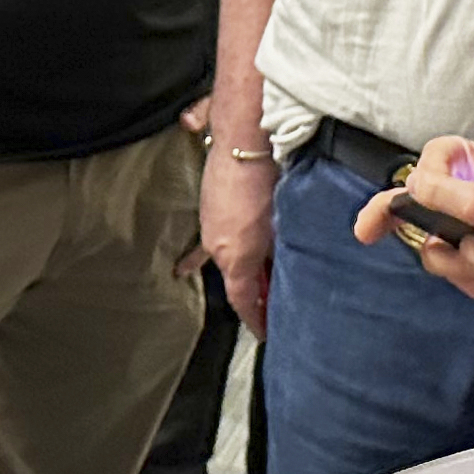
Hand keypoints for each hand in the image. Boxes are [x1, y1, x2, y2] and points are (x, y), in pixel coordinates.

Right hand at [202, 136, 280, 333]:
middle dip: (254, 295)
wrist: (243, 139)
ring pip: (228, 261)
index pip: (243, 300)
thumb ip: (281, 253)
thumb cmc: (266, 180)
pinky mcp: (210, 211)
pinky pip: (209, 243)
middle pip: (236, 281)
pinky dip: (211, 256)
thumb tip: (283, 271)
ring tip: (259, 282)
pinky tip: (190, 266)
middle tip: (272, 307)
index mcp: (236, 256)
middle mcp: (217, 246)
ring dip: (244, 272)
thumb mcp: (282, 224)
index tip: (265, 333)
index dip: (255, 320)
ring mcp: (210, 228)